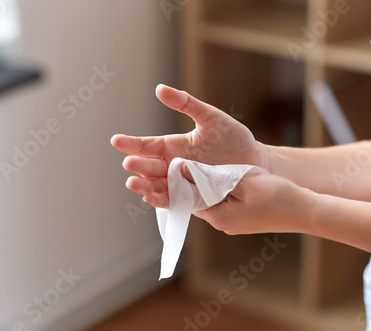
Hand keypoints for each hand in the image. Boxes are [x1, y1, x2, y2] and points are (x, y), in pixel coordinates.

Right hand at [111, 84, 268, 207]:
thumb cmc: (233, 139)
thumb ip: (186, 104)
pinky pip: (173, 200)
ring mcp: (181, 184)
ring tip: (134, 184)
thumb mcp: (210, 118)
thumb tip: (159, 89)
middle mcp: (173, 166)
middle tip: (129, 164)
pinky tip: (151, 198)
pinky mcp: (192, 198)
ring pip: (156, 186)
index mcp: (173, 147)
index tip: (116, 140)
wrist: (254, 163)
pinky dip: (161, 200)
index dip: (131, 144)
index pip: (146, 145)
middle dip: (138, 166)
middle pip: (149, 167)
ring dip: (144, 186)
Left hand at [194, 173, 315, 234]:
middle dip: (204, 181)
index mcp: (218, 218)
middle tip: (209, 162)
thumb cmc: (276, 197)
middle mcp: (223, 225)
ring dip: (219, 185)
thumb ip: (213, 177)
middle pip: (203, 199)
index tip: (190, 163)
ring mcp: (236, 224)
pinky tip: (240, 179)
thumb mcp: (242, 181)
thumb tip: (185, 170)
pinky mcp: (246, 220)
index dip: (189, 180)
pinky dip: (231, 191)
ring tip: (226, 169)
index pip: (191, 198)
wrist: (306, 211)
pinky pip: (231, 203)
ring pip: (218, 200)